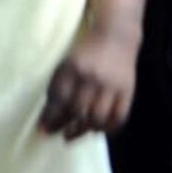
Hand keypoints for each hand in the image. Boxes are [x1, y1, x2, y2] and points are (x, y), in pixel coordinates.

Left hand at [38, 22, 135, 139]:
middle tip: (63, 135)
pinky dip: (109, 128)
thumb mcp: (66, 64)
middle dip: (67, 128)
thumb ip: (58, 88)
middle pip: (78, 111)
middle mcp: (92, 77)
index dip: (50, 118)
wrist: (115, 37)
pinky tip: (100, 129)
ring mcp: (111, 85)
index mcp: (73, 68)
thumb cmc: (85, 53)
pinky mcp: (127, 90)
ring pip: (98, 118)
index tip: (44, 130)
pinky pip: (119, 117)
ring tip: (79, 132)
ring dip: (86, 130)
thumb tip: (48, 118)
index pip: (59, 100)